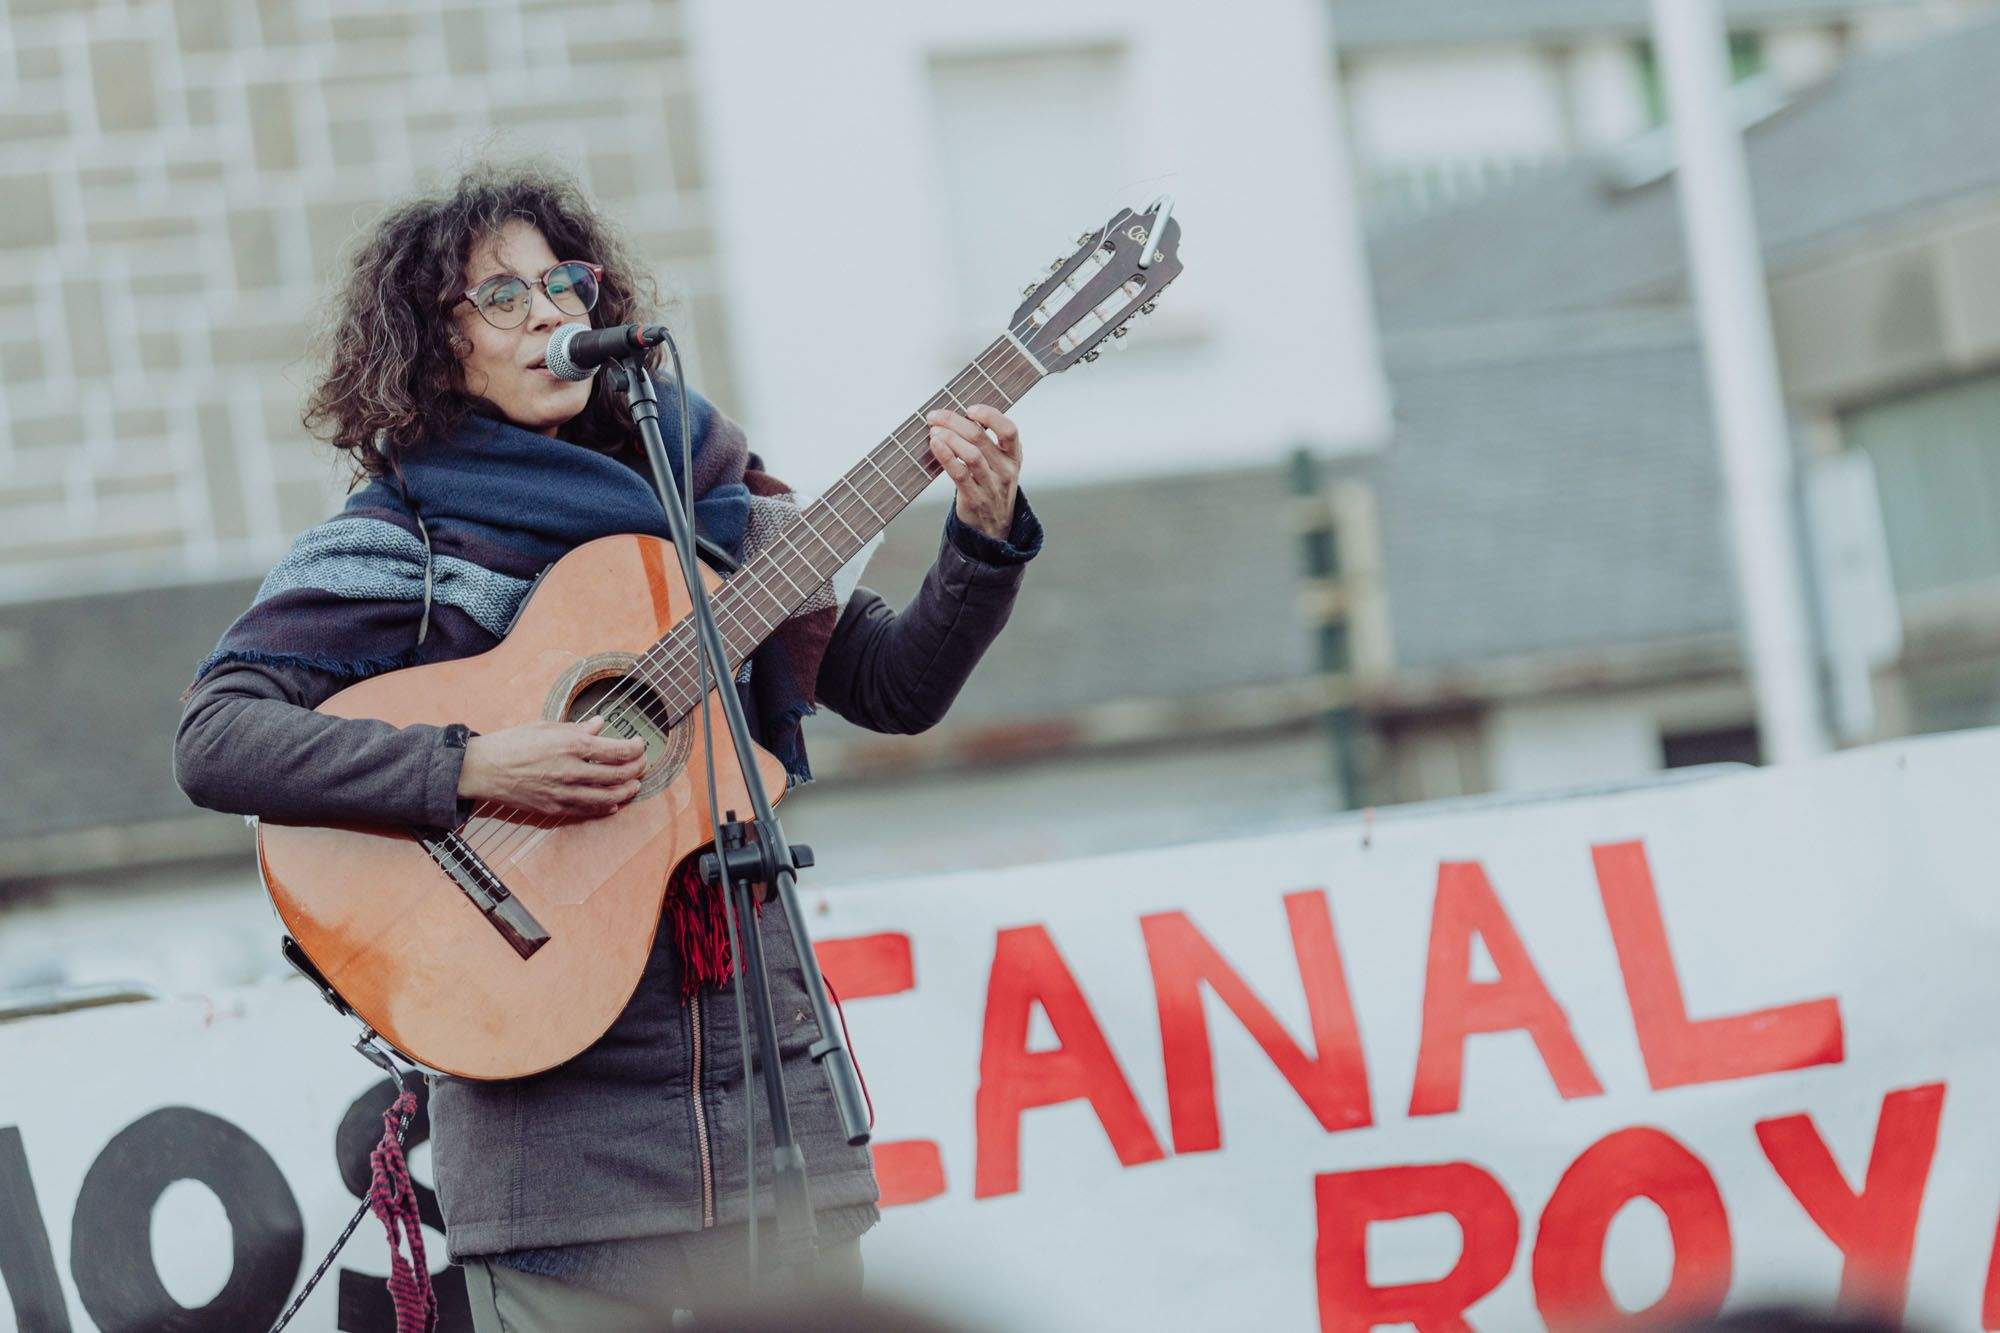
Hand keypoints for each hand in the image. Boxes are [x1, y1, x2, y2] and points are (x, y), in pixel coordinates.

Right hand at [456, 715, 646, 818]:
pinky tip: (612, 804)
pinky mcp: (555, 808)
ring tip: (633, 786)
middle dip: (636, 770)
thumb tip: (600, 725)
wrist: (484, 769)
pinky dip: (605, 807)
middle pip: (618, 775)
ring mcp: (564, 792)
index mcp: (572, 744)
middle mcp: (572, 770)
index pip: (618, 750)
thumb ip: (578, 728)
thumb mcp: (547, 727)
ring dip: (626, 792)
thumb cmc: (513, 743)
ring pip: (608, 797)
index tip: (640, 745)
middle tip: (642, 766)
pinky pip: (588, 810)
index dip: (636, 749)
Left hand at [926, 405, 1021, 540]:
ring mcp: (992, 486)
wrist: (994, 528)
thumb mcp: (999, 465)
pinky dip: (946, 456)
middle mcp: (1006, 470)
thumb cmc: (992, 488)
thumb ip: (985, 443)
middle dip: (954, 422)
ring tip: (934, 430)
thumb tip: (955, 417)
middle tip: (936, 416)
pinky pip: (959, 474)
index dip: (990, 416)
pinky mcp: (975, 499)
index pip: (1009, 430)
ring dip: (949, 438)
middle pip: (981, 438)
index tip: (970, 409)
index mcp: (1014, 456)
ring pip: (971, 455)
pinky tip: (935, 445)